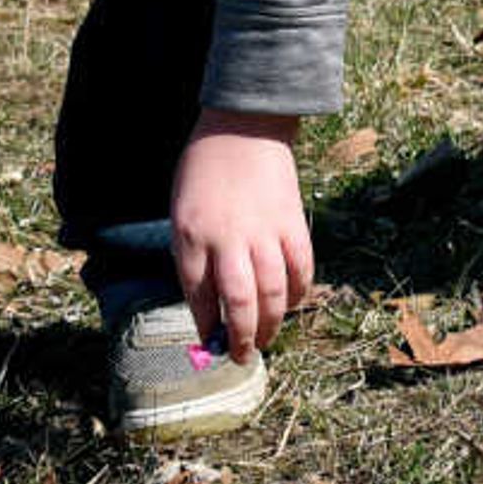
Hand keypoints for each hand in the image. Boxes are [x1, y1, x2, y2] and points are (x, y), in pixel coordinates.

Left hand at [170, 109, 312, 361]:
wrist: (243, 126)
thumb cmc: (205, 169)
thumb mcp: (182, 211)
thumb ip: (194, 252)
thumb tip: (211, 299)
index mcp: (190, 234)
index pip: (197, 294)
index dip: (205, 324)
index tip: (209, 342)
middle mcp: (226, 237)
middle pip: (238, 302)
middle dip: (240, 337)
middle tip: (241, 357)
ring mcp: (263, 230)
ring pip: (272, 292)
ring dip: (271, 324)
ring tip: (266, 341)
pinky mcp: (292, 221)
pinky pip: (300, 267)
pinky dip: (299, 291)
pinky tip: (292, 303)